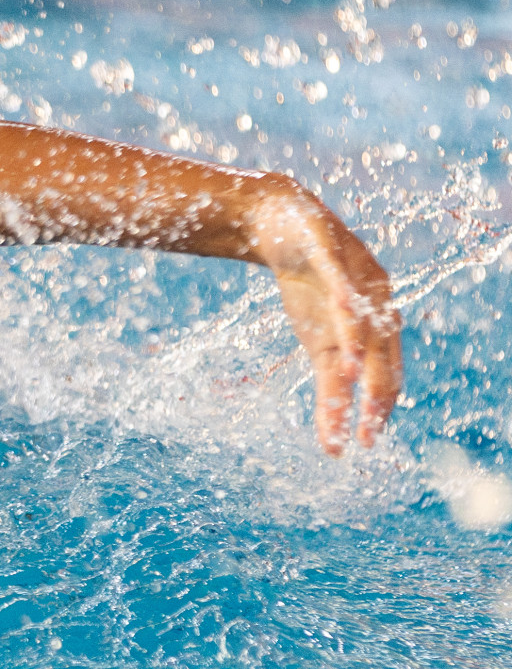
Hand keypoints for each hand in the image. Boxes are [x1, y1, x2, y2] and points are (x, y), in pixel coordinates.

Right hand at [249, 179, 402, 454]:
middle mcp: (374, 305)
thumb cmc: (307, 285)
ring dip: (358, 347)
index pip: (385, 376)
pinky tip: (342, 313)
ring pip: (361, 320)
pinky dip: (342, 297)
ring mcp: (353, 279)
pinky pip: (338, 279)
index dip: (377, 409)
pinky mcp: (327, 253)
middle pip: (380, 354)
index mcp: (376, 328)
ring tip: (353, 376)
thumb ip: (333, 378)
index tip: (363, 444)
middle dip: (373, 395)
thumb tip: (335, 433)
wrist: (283, 224)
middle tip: (365, 433)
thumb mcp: (319, 340)